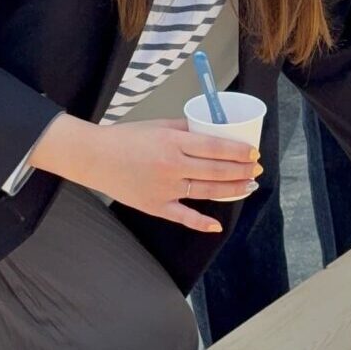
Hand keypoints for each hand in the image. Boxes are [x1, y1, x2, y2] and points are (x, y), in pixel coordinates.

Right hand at [30, 115, 261, 232]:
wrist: (94, 157)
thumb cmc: (126, 137)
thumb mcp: (159, 124)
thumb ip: (187, 128)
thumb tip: (214, 130)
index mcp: (172, 141)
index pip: (215, 147)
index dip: (239, 151)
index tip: (254, 153)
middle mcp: (171, 165)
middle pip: (216, 170)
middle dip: (241, 170)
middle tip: (257, 170)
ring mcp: (164, 188)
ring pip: (206, 190)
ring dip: (232, 190)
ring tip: (248, 186)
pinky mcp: (155, 205)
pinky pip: (182, 216)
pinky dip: (201, 223)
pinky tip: (217, 224)